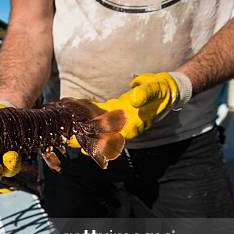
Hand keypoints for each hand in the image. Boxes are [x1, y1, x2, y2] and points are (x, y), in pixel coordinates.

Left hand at [68, 72, 190, 144]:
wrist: (167, 87)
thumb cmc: (162, 89)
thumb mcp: (156, 89)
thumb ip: (145, 94)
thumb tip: (134, 100)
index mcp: (134, 123)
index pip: (114, 135)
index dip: (99, 141)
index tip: (85, 145)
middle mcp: (125, 124)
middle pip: (103, 135)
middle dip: (86, 139)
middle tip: (67, 141)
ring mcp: (119, 119)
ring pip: (99, 127)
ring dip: (84, 129)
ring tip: (67, 131)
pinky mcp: (115, 109)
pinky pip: (99, 114)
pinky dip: (88, 114)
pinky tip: (75, 112)